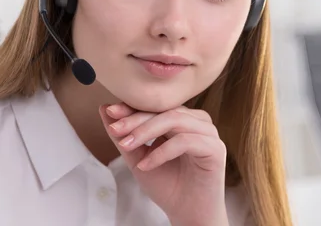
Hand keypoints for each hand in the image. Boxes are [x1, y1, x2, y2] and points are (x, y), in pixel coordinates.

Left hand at [98, 103, 229, 225]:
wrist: (187, 214)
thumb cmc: (167, 185)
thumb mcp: (138, 158)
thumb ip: (125, 135)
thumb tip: (105, 109)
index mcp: (182, 118)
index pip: (156, 106)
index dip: (132, 108)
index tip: (110, 112)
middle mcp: (197, 121)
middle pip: (164, 110)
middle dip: (136, 119)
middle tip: (116, 130)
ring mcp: (208, 133)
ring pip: (175, 120)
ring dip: (146, 132)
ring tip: (127, 146)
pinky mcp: (215, 148)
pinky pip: (186, 141)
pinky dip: (162, 152)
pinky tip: (146, 165)